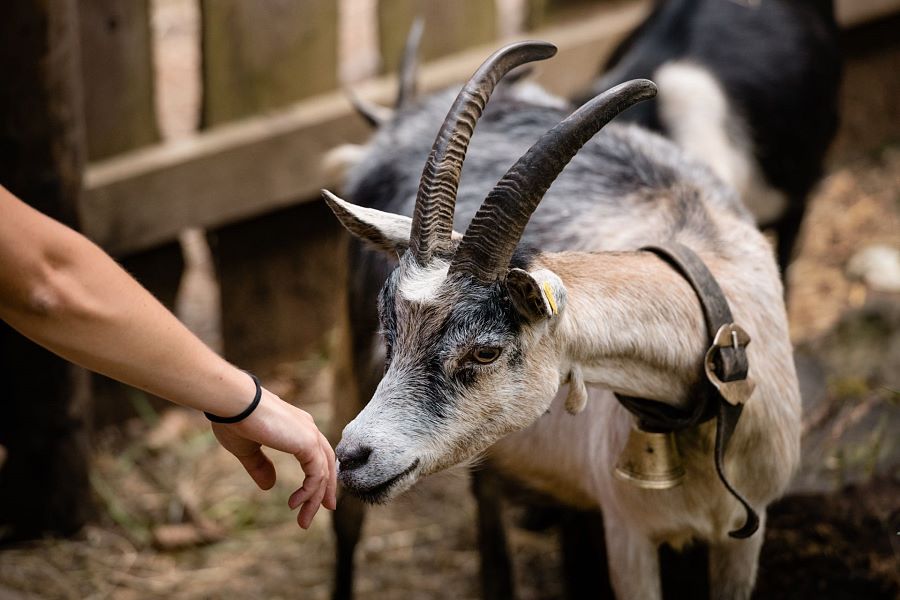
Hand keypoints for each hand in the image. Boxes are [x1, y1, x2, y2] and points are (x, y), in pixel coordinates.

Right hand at [211, 389, 336, 528]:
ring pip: (322, 473)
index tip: (314, 496)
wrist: (234, 403)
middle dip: (324, 490)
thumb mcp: (248, 450)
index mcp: (297, 427)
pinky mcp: (307, 442)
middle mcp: (308, 429)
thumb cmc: (235, 420)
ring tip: (303, 520)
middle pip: (325, 464)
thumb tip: (269, 486)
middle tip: (323, 510)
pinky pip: (316, 473)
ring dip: (314, 499)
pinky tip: (295, 503)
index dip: (318, 475)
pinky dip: (309, 491)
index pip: (317, 454)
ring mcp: (310, 434)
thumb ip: (260, 467)